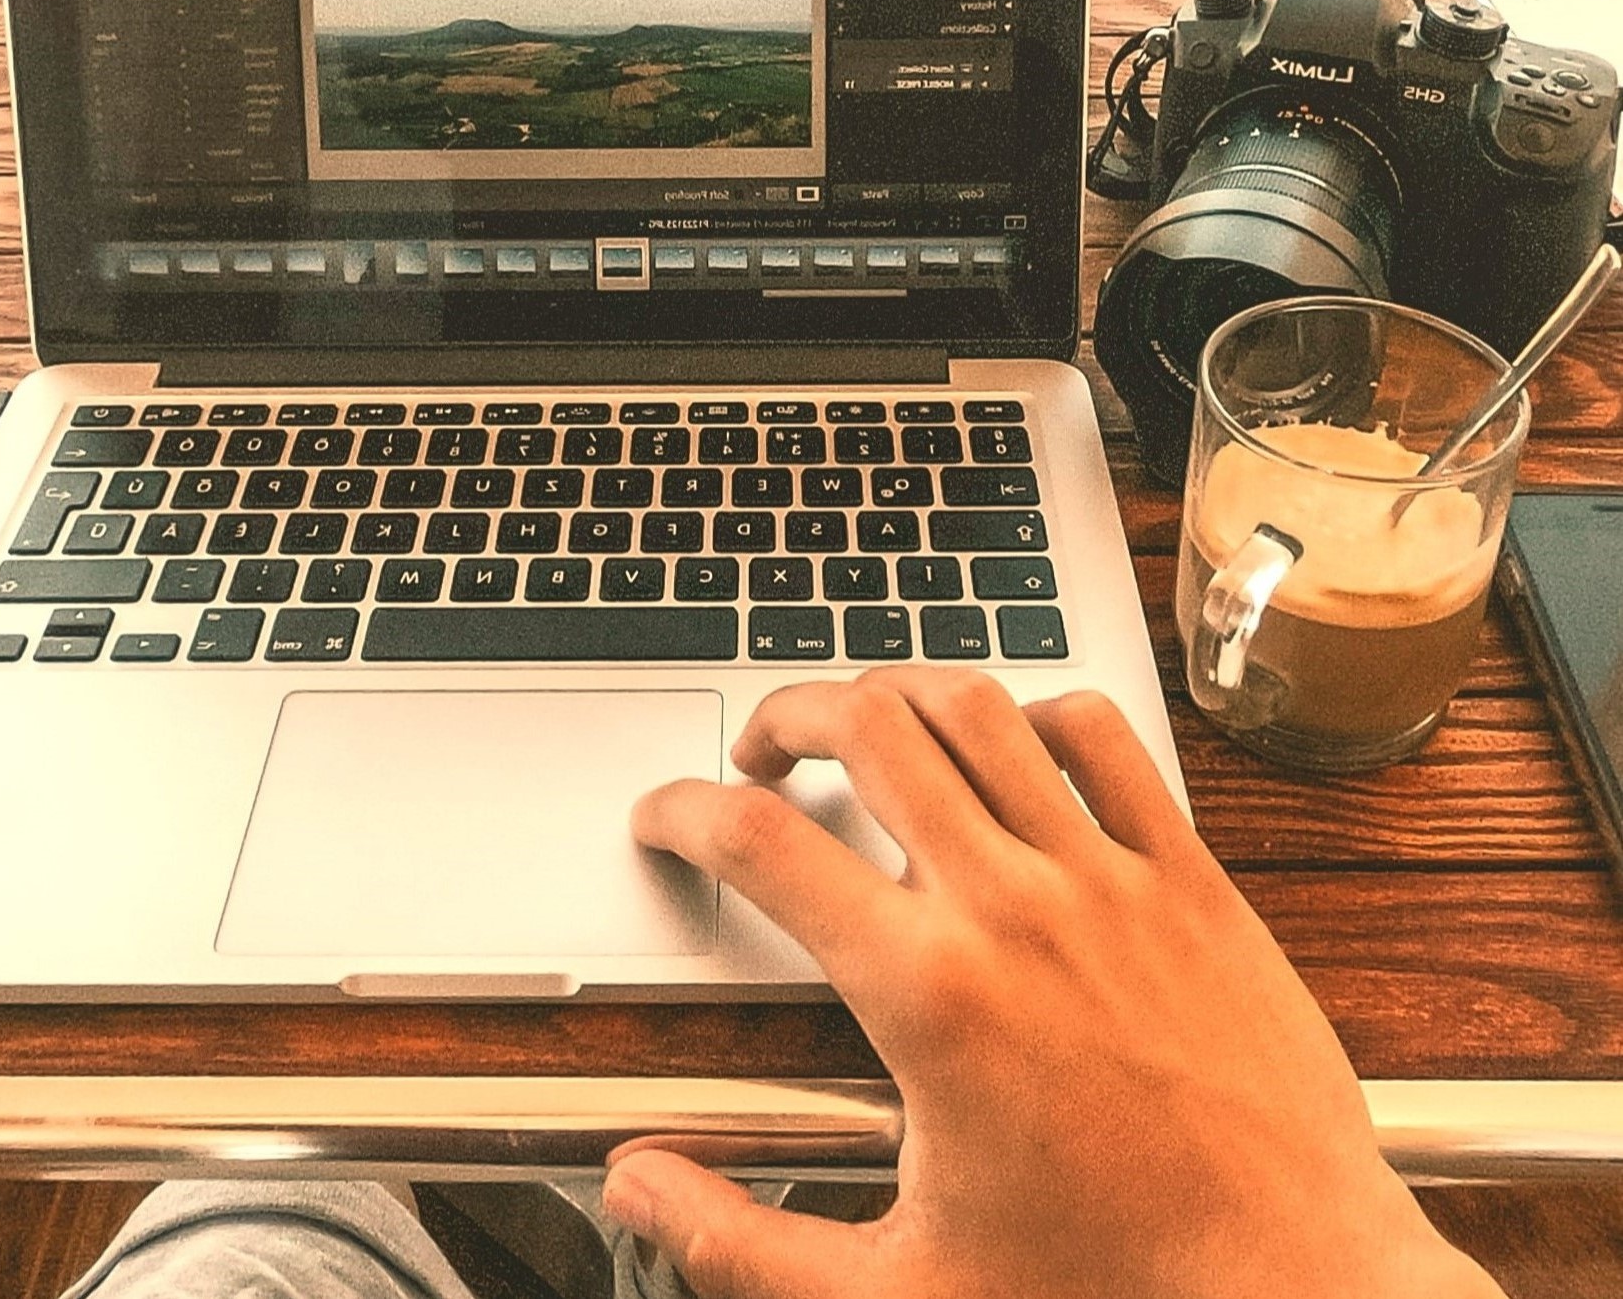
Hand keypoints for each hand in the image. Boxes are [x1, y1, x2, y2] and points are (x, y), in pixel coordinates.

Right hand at [603, 674, 1502, 1298]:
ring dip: (901, 692)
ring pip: (979, 707)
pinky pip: (1104, 737)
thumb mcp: (896, 1296)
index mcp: (928, 994)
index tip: (666, 818)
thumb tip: (637, 1185)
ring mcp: (1108, 876)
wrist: (1296, 1292)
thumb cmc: (1111, 1292)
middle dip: (788, 714)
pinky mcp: (1189, 876)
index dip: (683, 811)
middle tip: (763, 754)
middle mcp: (1012, 905)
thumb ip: (740, 1243)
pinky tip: (1013, 747)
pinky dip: (1039, 713)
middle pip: (868, 726)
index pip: (761, 844)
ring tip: (869, 725)